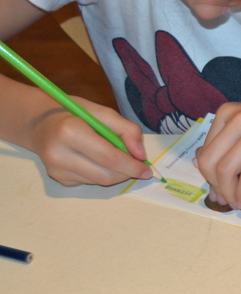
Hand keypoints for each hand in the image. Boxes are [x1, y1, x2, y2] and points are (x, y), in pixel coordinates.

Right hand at [29, 97, 150, 185]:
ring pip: (99, 181)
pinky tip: (98, 160)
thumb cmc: (74, 113)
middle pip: (106, 175)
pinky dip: (102, 174)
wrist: (40, 123)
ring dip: (116, 174)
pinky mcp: (58, 178)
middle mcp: (59, 154)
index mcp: (70, 132)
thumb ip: (127, 129)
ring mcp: (56, 170)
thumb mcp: (103, 112)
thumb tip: (140, 154)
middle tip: (140, 166)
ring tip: (119, 158)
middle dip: (128, 173)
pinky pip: (89, 181)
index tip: (148, 169)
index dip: (132, 166)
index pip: (109, 158)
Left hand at [196, 101, 240, 210]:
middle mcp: (240, 118)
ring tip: (238, 203)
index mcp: (230, 112)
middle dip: (215, 187)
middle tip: (225, 200)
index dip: (208, 176)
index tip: (219, 190)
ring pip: (227, 171)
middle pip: (211, 163)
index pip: (205, 152)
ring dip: (229, 194)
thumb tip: (205, 166)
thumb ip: (231, 140)